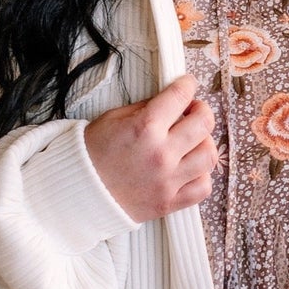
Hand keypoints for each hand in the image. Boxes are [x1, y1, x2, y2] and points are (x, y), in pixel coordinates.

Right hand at [83, 72, 217, 223]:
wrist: (80, 192)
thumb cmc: (93, 154)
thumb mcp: (114, 118)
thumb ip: (147, 108)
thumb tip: (172, 101)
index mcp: (145, 127)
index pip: (180, 96)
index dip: (187, 85)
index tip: (187, 85)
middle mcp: (161, 154)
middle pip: (204, 124)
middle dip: (202, 110)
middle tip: (194, 111)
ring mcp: (167, 181)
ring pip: (208, 156)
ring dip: (204, 143)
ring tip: (193, 141)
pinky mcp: (169, 203)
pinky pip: (203, 188)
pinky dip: (201, 175)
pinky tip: (190, 168)